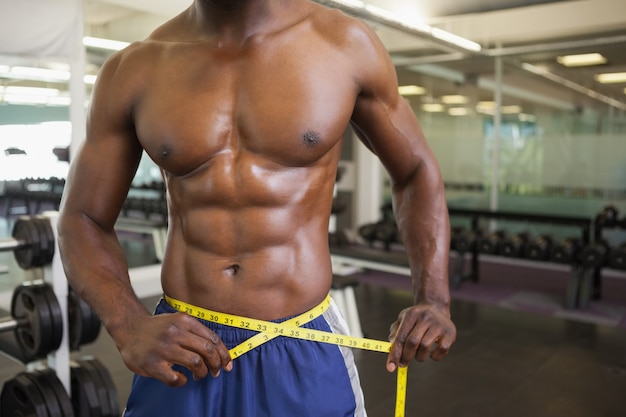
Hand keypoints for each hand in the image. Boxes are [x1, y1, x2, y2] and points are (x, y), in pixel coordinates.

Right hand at [115, 312, 232, 385]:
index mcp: (184, 321)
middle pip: (207, 350)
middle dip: (216, 363)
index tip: (227, 363)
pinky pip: (176, 378)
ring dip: (202, 372)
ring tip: (199, 375)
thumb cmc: (156, 328)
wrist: (129, 327)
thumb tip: (217, 350)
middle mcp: (175, 332)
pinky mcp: (153, 364)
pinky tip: (182, 378)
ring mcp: (164, 348)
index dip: (223, 353)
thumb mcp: (177, 321)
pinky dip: (183, 381)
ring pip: (195, 362)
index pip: (212, 338)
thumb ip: (194, 332)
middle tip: (216, 371)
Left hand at [386, 303, 455, 371]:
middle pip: (413, 342)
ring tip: (419, 355)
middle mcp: (425, 317)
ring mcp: (439, 324)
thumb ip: (395, 333)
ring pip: (425, 347)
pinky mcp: (450, 332)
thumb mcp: (403, 320)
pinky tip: (431, 354)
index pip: (401, 337)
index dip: (395, 353)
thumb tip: (391, 348)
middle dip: (406, 357)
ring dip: (419, 357)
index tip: (391, 368)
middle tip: (403, 363)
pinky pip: (441, 350)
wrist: (436, 308)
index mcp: (411, 314)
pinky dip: (435, 357)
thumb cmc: (416, 319)